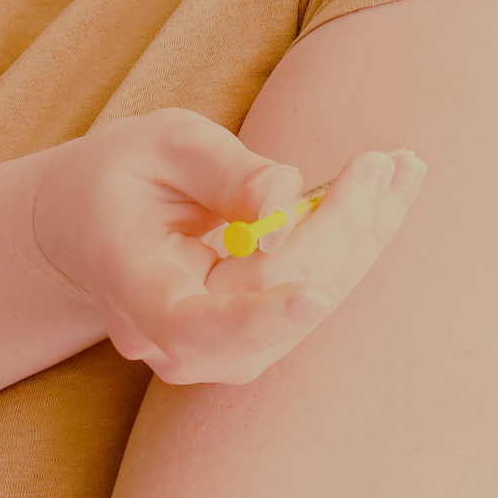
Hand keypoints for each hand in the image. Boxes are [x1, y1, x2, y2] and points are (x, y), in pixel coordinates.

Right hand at [29, 108, 425, 384]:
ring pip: (305, 302)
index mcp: (130, 284)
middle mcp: (170, 338)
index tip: (312, 299)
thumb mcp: (162, 144)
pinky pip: (312, 296)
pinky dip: (352, 244)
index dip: (254, 319)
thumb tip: (286, 200)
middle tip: (388, 163)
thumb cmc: (124, 173)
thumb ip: (224, 171)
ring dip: (363, 236)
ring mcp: (214, 352)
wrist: (94, 219)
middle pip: (270, 299)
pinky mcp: (253, 343)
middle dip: (341, 231)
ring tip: (402, 170)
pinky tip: (385, 194)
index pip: (189, 325)